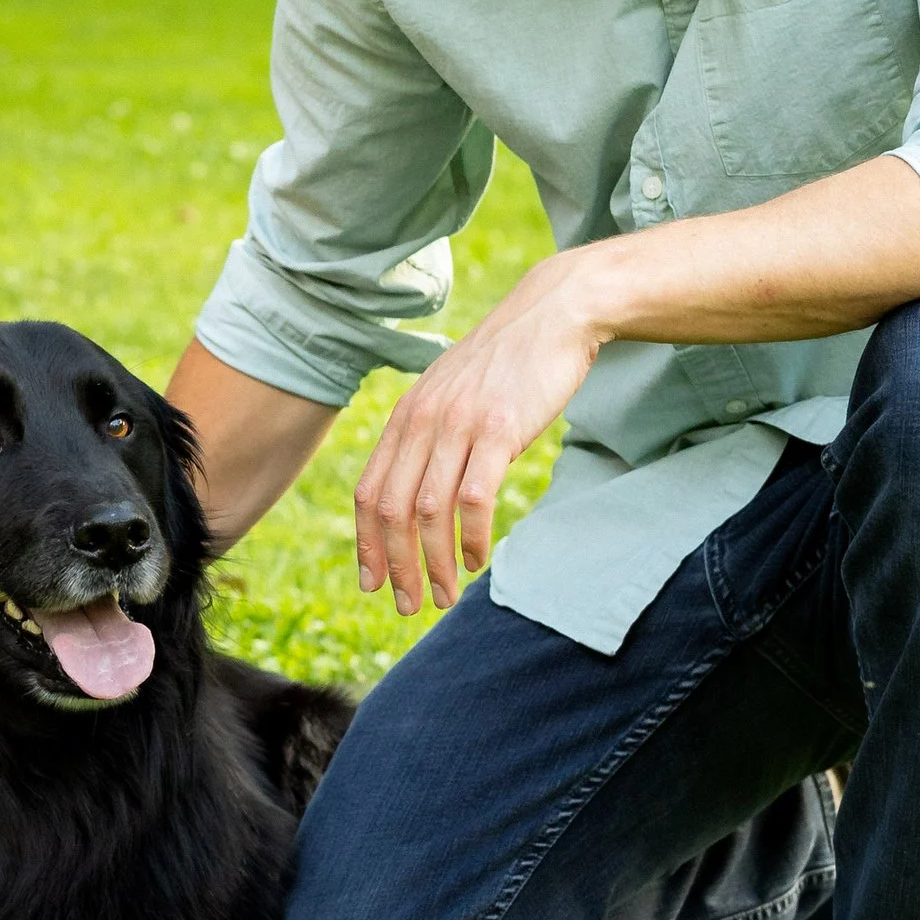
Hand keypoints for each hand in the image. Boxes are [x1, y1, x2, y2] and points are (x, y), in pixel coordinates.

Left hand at [354, 256, 602, 615]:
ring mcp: (459, 425)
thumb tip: (415, 488)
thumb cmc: (505, 361)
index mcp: (406, 416)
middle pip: (391, 510)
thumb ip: (428, 432)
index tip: (371, 583)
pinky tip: (478, 558)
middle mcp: (423, 421)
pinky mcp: (500, 430)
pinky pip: (474, 499)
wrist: (553, 313)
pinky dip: (472, 538)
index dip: (366, 544)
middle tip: (408, 606)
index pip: (369, 492)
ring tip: (444, 595)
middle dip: (395, 567)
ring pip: (428, 512)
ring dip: (434, 563)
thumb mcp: (450, 392)